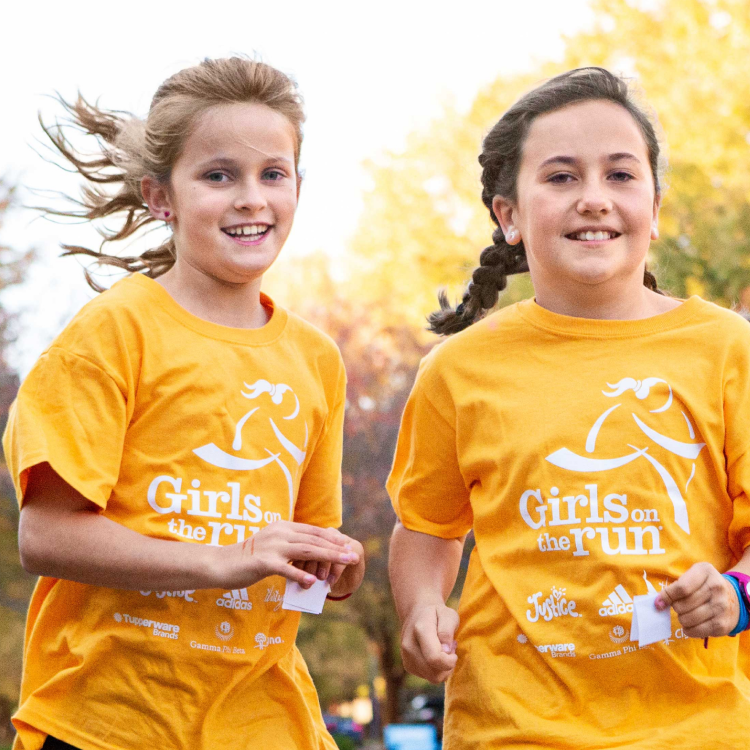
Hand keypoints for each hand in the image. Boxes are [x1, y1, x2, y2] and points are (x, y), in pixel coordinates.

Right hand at [221, 522, 359, 589]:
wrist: (221, 563)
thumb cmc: (248, 559)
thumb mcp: (272, 547)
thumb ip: (289, 549)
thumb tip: (310, 559)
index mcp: (283, 527)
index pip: (313, 531)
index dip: (332, 539)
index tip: (347, 545)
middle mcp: (280, 532)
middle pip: (314, 540)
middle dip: (336, 548)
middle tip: (353, 555)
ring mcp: (272, 546)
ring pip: (306, 550)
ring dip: (328, 557)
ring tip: (344, 563)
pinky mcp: (263, 562)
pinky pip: (286, 568)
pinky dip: (300, 574)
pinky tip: (313, 581)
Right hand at [400, 602, 459, 682]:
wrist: (416, 613)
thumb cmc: (437, 614)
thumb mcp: (448, 614)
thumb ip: (447, 631)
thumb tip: (446, 651)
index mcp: (421, 630)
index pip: (435, 658)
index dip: (450, 660)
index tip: (453, 649)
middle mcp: (409, 645)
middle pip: (435, 674)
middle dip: (448, 665)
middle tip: (450, 648)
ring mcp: (406, 657)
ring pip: (432, 678)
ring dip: (443, 668)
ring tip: (443, 651)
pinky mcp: (408, 665)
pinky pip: (428, 677)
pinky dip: (436, 669)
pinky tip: (435, 655)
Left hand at [655, 562, 739, 637]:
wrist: (734, 598)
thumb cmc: (705, 585)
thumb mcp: (692, 576)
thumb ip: (674, 587)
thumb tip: (657, 604)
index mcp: (706, 571)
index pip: (681, 588)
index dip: (667, 596)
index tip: (658, 602)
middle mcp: (717, 588)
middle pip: (682, 605)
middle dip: (676, 607)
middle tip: (681, 605)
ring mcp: (722, 607)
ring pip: (687, 619)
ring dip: (682, 618)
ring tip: (688, 613)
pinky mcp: (723, 625)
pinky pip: (696, 631)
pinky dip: (688, 629)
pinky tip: (692, 624)